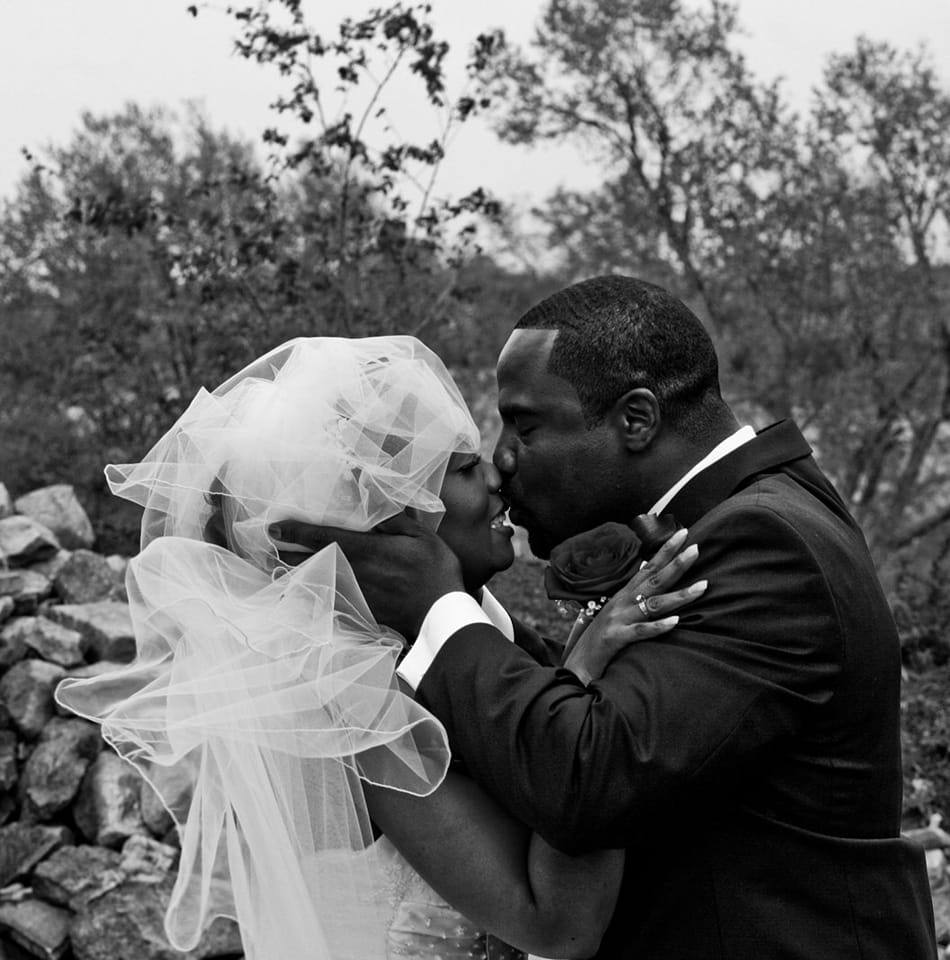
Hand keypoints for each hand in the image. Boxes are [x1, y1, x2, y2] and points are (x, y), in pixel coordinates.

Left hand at [269, 512, 464, 638]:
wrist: (442, 614)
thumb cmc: (435, 569)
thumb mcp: (419, 533)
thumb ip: (389, 514)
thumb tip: (368, 489)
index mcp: (365, 550)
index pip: (321, 537)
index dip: (295, 531)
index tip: (274, 528)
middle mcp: (353, 572)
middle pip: (309, 562)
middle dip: (284, 555)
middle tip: (265, 549)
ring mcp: (354, 595)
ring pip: (314, 583)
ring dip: (293, 575)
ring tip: (277, 569)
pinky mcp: (359, 612)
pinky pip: (327, 603)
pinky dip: (311, 597)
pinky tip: (303, 595)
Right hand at [562, 528, 705, 684]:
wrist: (577, 665)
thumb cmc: (601, 639)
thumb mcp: (618, 614)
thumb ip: (634, 599)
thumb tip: (651, 580)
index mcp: (624, 595)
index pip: (649, 567)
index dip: (666, 551)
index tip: (684, 534)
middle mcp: (622, 602)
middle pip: (654, 579)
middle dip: (676, 563)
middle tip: (697, 548)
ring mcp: (619, 619)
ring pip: (653, 604)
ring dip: (679, 595)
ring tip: (703, 587)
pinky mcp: (616, 638)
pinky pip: (641, 631)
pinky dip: (658, 626)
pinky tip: (676, 622)